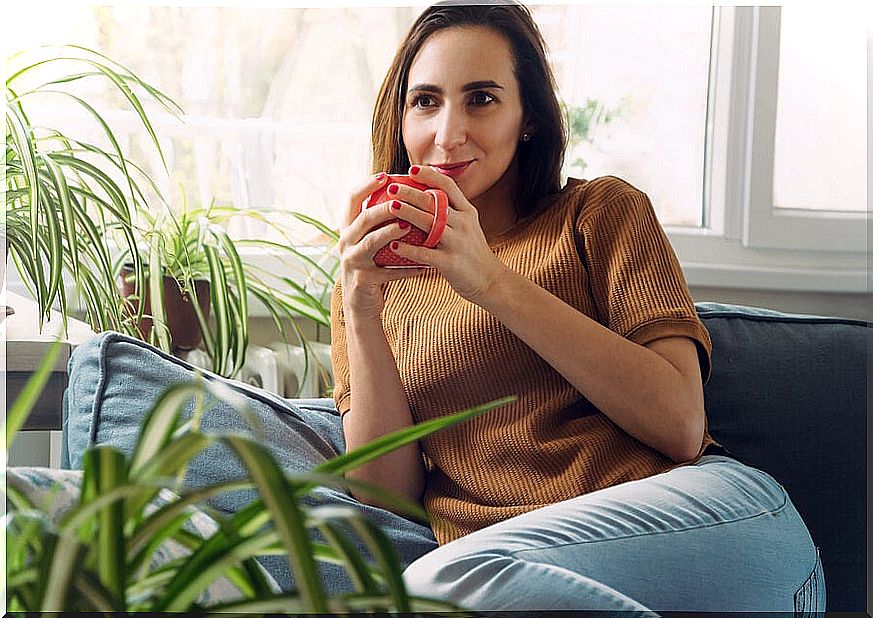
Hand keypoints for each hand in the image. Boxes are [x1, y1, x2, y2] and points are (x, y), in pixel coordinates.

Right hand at [337, 172, 426, 319]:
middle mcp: (346, 242)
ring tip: (408, 226)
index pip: (352, 199)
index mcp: (348, 228)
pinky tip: (424, 265)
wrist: (361, 302)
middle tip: (401, 199)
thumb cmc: (372, 264)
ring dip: (390, 232)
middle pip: (363, 219)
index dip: (367, 185)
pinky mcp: (363, 280)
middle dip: (382, 207)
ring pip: (371, 243)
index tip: (386, 175)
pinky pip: (388, 272)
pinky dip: (407, 268)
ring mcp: (353, 262)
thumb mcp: (370, 240)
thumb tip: (406, 190)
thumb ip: (380, 219)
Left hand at [385, 165, 506, 302]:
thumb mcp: (468, 225)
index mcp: (467, 212)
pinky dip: (409, 250)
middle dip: (411, 192)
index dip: (430, 176)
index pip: (449, 187)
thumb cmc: (472, 252)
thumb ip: (451, 211)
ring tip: (390, 207)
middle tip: (391, 187)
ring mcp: (458, 243)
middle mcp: (463, 224)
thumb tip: (426, 194)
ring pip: (430, 224)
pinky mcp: (451, 263)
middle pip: (435, 202)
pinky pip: (426, 254)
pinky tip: (394, 246)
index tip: (411, 170)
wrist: (490, 280)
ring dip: (408, 213)